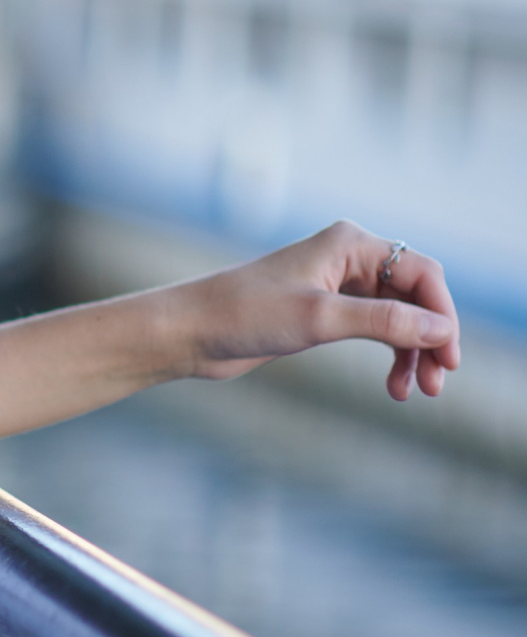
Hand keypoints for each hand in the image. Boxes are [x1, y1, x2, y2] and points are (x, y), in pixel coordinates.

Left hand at [177, 220, 459, 399]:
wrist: (188, 332)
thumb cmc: (243, 313)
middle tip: (437, 384)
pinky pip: (374, 330)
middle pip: (414, 296)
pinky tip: (393, 386)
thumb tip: (442, 330)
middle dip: (429, 338)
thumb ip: (383, 321)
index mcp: (349, 243)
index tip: (448, 357)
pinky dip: (389, 355)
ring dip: (411, 352)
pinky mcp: (322, 311)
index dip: (443, 314)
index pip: (420, 272)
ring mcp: (335, 285)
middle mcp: (347, 258)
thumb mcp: (319, 318)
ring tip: (414, 392)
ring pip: (397, 317)